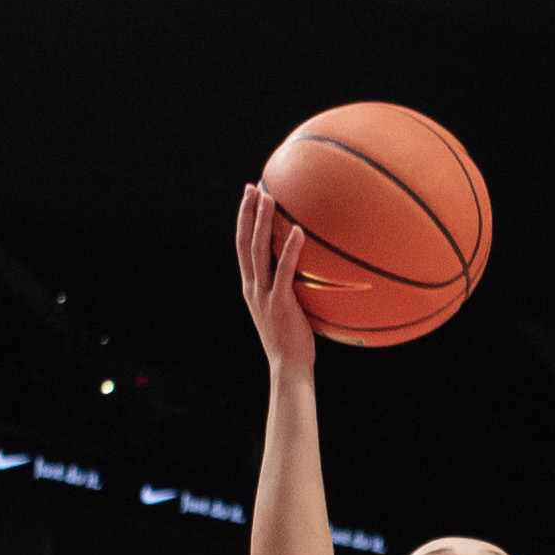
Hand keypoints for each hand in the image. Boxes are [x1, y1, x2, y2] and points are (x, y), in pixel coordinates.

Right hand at [234, 184, 318, 373]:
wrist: (289, 367)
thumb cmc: (294, 341)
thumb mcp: (288, 310)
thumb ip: (291, 288)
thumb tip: (312, 270)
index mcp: (252, 287)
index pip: (242, 247)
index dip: (243, 221)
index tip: (248, 198)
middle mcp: (252, 287)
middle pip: (243, 242)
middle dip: (246, 213)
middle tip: (252, 187)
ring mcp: (263, 295)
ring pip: (257, 251)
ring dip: (260, 222)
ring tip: (268, 197)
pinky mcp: (279, 303)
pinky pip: (283, 270)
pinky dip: (289, 249)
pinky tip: (298, 230)